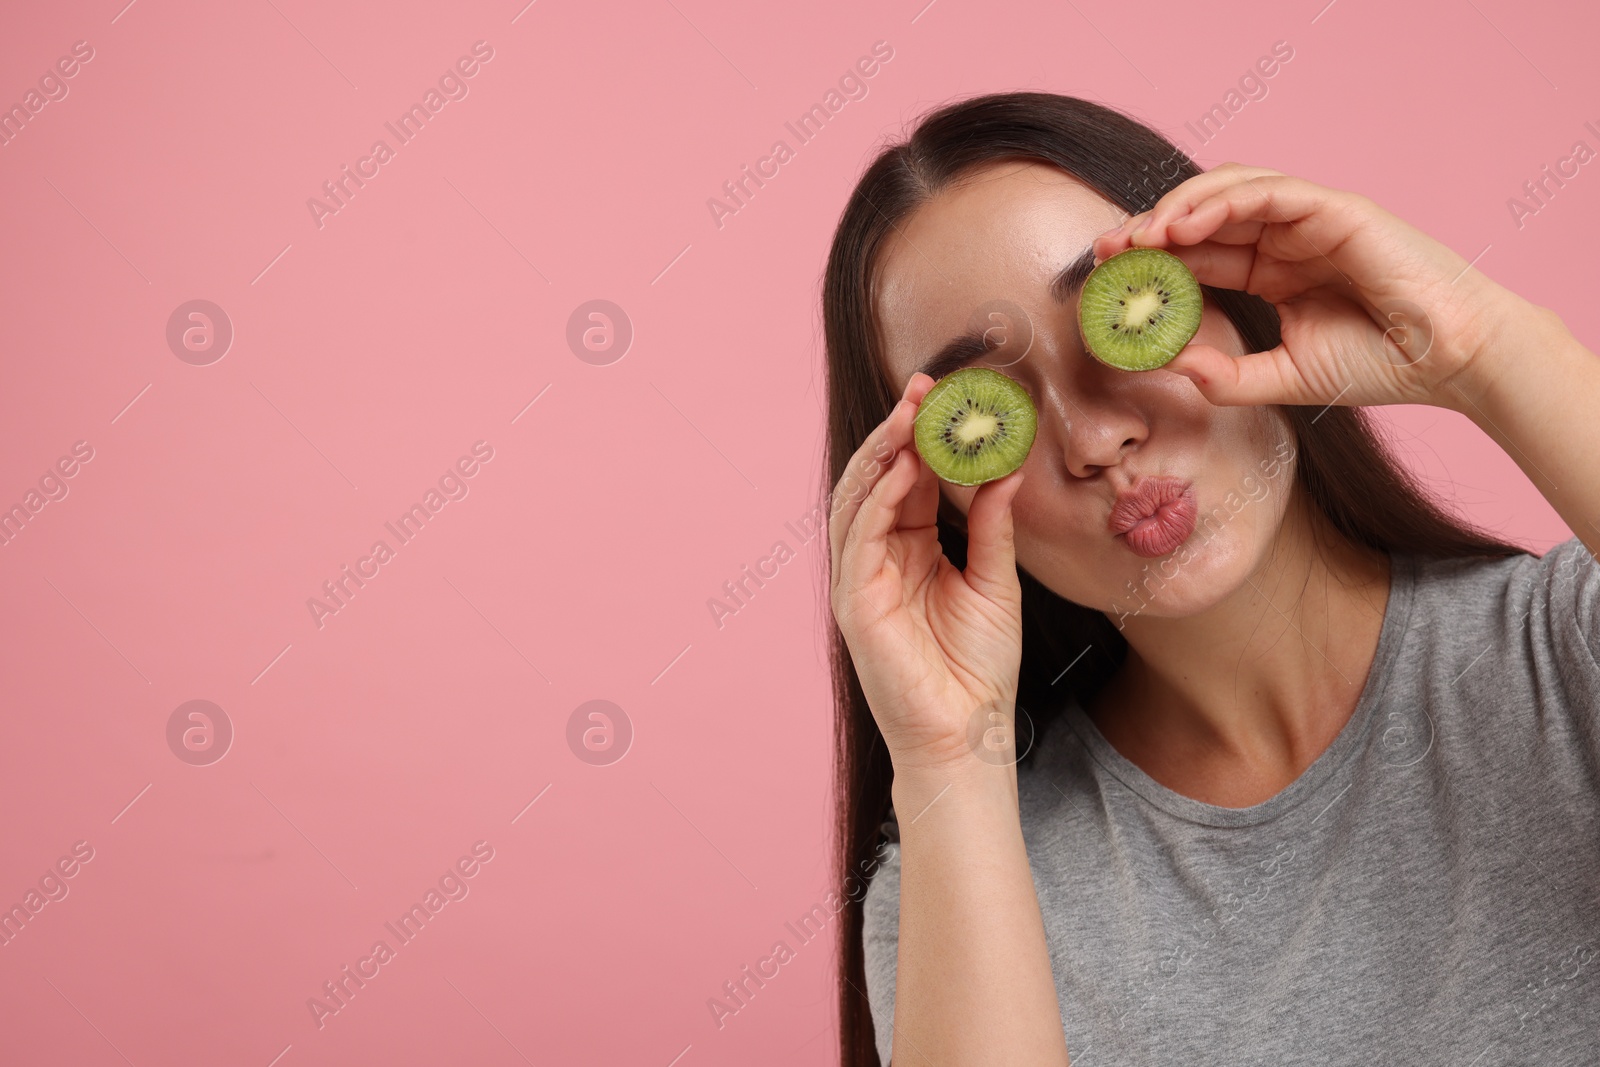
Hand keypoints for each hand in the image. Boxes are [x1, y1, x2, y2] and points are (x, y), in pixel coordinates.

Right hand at [828, 372, 1025, 774]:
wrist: (967, 734)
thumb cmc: (978, 669)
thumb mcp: (995, 581)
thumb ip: (991, 526)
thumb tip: (1003, 470)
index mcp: (908, 552)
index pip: (907, 481)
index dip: (922, 438)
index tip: (946, 395)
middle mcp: (877, 559)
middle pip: (877, 480)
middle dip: (896, 431)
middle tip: (922, 388)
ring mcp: (861, 579)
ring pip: (857, 499)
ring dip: (881, 453)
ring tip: (908, 414)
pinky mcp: (855, 602)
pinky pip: (859, 537)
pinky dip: (878, 498)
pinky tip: (903, 468)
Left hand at [1091, 163, 1540, 411]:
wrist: (1449, 362)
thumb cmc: (1380, 366)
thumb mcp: (1283, 378)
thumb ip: (1226, 377)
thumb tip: (1169, 366)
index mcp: (1272, 271)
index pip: (1197, 255)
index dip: (1150, 261)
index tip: (1105, 277)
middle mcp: (1284, 239)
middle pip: (1202, 217)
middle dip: (1148, 229)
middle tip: (1104, 252)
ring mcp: (1309, 219)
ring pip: (1228, 191)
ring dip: (1176, 208)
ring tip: (1137, 237)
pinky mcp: (1334, 209)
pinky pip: (1268, 191)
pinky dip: (1221, 200)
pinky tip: (1183, 225)